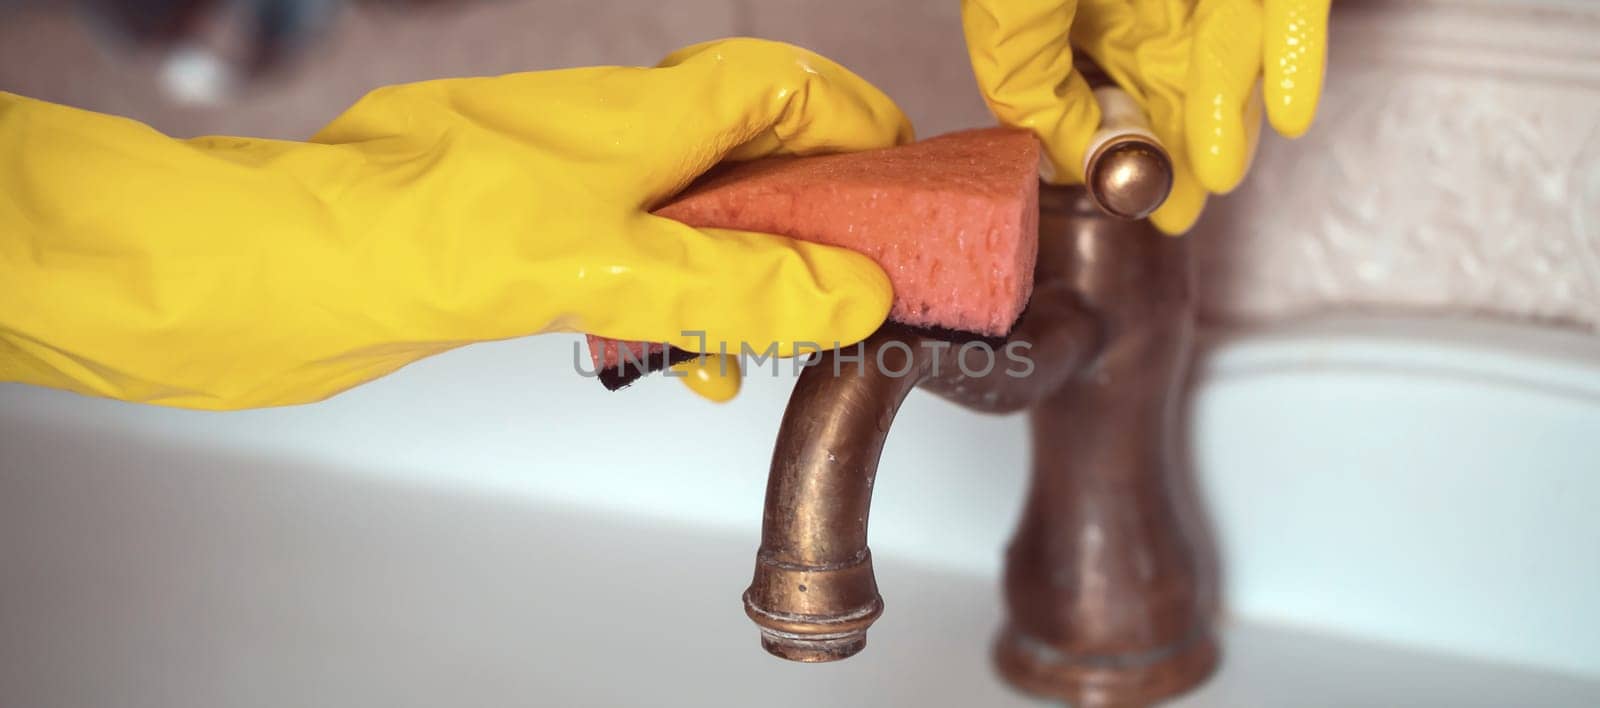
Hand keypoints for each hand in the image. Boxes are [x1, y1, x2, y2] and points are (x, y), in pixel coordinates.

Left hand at [0, 38, 911, 408]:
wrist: (278, 272)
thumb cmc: (415, 234)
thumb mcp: (606, 262)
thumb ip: (736, 278)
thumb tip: (850, 290)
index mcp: (644, 111)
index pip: (782, 85)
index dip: (853, 123)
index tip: (905, 184)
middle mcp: (617, 140)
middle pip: (751, 157)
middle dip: (813, 222)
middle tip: (856, 284)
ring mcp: (576, 192)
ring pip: (700, 223)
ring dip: (745, 283)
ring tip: (769, 346)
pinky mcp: (538, 247)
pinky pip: (641, 271)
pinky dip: (675, 315)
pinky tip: (680, 366)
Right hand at [963, 0, 1329, 233]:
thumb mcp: (1007, 19)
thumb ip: (1029, 88)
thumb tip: (1070, 164)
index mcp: (1085, 13)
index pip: (1111, 96)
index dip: (1125, 157)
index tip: (1136, 208)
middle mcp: (1148, 0)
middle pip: (1178, 90)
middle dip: (1181, 158)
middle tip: (1179, 215)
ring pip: (1232, 57)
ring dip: (1229, 123)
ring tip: (1218, 177)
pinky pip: (1293, 7)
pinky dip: (1294, 58)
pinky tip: (1292, 113)